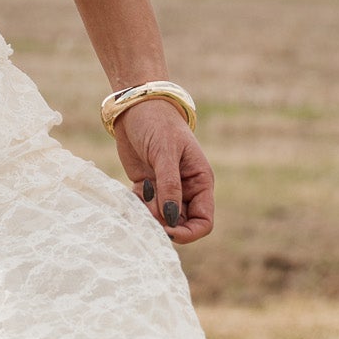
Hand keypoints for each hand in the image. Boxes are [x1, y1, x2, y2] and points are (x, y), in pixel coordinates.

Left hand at [114, 101, 213, 244]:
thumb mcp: (165, 153)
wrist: (135, 106)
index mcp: (200, 181)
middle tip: (148, 213)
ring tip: (141, 196)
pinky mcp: (147, 185)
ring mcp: (165, 188)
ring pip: (161, 218)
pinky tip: (134, 193)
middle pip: (181, 223)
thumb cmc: (157, 123)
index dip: (189, 232)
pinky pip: (144, 208)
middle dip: (165, 225)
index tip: (168, 229)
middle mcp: (186, 188)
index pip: (204, 221)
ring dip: (149, 216)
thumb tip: (171, 219)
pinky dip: (138, 207)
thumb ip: (169, 187)